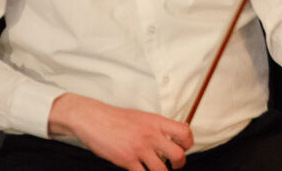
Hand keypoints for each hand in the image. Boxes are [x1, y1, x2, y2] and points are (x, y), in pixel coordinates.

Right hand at [47, 93, 192, 170]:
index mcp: (156, 122)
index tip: (184, 148)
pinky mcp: (127, 160)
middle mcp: (151, 135)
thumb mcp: (142, 116)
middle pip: (178, 154)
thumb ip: (157, 126)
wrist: (94, 119)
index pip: (184, 132)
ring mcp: (139, 148)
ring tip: (157, 169)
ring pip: (162, 169)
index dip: (188, 143)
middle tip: (174, 165)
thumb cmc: (116, 118)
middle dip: (179, 164)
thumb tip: (173, 135)